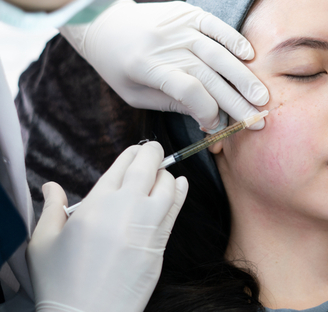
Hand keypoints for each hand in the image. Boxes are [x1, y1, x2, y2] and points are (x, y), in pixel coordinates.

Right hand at [27, 142, 187, 311]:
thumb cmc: (62, 282)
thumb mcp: (43, 241)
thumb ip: (50, 208)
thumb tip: (50, 187)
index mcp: (97, 203)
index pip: (121, 165)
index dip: (132, 153)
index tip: (135, 151)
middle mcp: (126, 208)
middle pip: (147, 167)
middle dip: (152, 153)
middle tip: (153, 150)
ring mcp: (147, 224)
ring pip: (167, 184)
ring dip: (165, 173)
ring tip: (160, 173)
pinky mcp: (160, 243)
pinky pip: (176, 208)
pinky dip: (180, 191)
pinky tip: (181, 183)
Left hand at [60, 0, 268, 131]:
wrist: (101, 22)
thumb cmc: (116, 65)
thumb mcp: (134, 94)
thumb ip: (171, 103)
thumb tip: (207, 118)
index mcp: (147, 67)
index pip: (189, 91)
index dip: (208, 111)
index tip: (216, 126)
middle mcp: (165, 45)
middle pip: (209, 77)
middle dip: (236, 102)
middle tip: (258, 119)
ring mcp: (178, 26)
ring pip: (217, 54)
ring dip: (243, 77)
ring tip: (261, 96)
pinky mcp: (186, 13)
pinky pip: (215, 25)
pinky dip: (233, 39)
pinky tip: (249, 56)